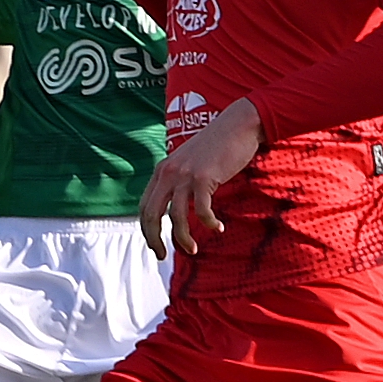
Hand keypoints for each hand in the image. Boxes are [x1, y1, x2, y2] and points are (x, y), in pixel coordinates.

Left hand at [139, 101, 260, 255]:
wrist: (238, 125)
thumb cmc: (218, 146)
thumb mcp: (189, 162)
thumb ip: (179, 180)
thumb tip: (178, 207)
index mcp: (162, 170)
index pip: (145, 207)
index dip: (147, 230)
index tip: (156, 245)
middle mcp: (168, 173)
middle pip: (151, 215)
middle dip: (155, 240)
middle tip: (163, 256)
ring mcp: (185, 175)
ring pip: (176, 218)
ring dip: (183, 239)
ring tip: (193, 250)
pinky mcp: (204, 178)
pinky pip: (201, 211)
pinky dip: (209, 223)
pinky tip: (218, 227)